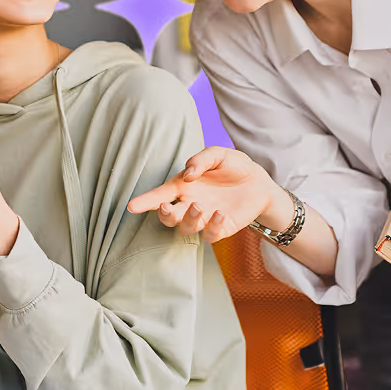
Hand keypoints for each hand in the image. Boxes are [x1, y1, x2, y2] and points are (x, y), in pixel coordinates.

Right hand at [127, 146, 284, 242]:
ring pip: (186, 228)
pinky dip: (212, 227)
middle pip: (168, 216)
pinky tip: (219, 214)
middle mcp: (190, 204)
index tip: (131, 206)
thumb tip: (187, 173)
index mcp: (184, 186)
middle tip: (165, 206)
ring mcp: (204, 218)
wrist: (259, 182)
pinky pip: (210, 235)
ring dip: (188, 219)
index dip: (145, 201)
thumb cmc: (233, 166)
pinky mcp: (221, 228)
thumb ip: (201, 160)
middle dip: (164, 214)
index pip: (160, 195)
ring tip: (198, 206)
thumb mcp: (218, 154)